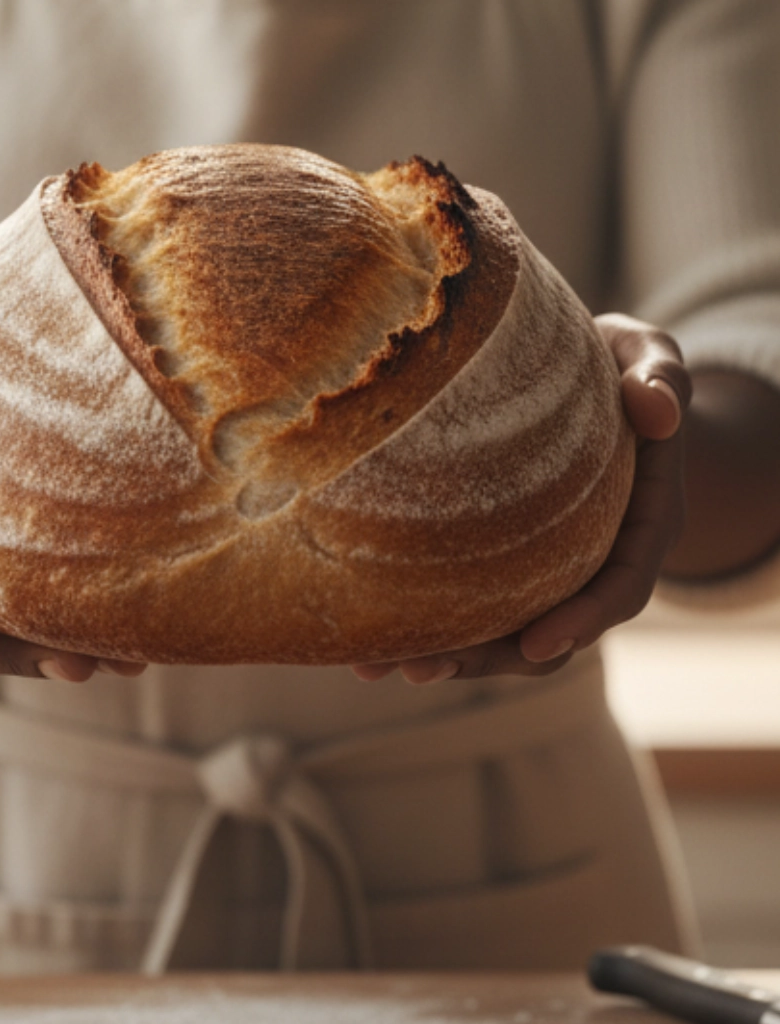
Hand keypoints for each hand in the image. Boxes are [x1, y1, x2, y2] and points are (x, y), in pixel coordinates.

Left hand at [352, 314, 689, 686]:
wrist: (597, 382)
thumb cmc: (622, 366)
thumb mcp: (649, 356)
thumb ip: (659, 376)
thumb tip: (657, 409)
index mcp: (643, 527)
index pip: (619, 588)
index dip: (582, 621)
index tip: (535, 645)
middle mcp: (597, 562)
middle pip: (550, 634)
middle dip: (488, 660)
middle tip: (423, 667)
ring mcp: (550, 572)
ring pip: (504, 633)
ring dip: (445, 656)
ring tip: (377, 667)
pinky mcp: (507, 565)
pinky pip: (471, 605)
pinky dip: (425, 624)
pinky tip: (363, 638)